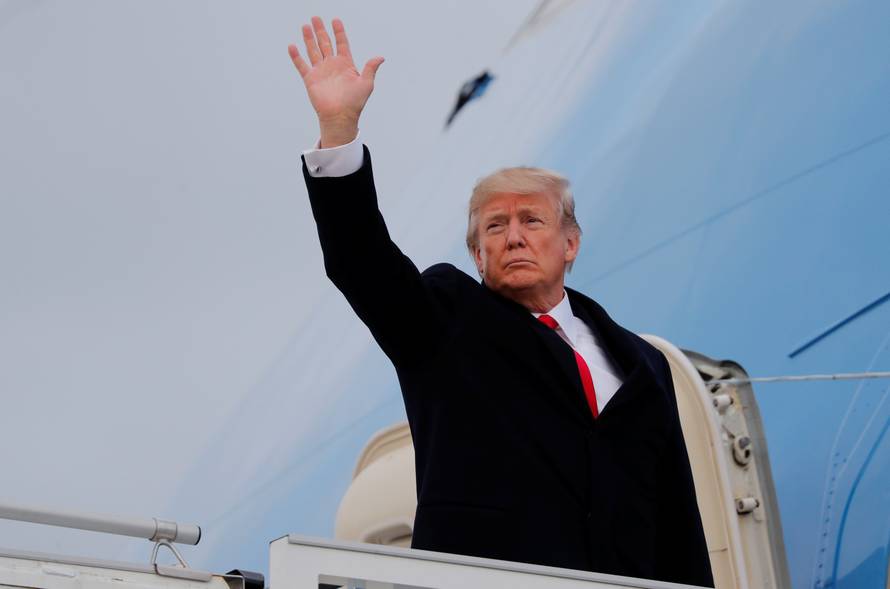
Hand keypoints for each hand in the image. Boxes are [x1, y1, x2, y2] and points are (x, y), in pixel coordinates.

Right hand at [288, 17, 383, 147]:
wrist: (340, 116)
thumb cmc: (355, 103)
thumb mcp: (366, 84)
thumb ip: (370, 68)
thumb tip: (381, 57)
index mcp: (346, 64)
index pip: (342, 43)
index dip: (339, 32)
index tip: (336, 21)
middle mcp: (332, 66)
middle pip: (325, 43)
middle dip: (321, 30)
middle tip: (316, 18)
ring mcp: (321, 71)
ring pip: (313, 50)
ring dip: (309, 38)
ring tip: (306, 26)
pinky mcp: (310, 79)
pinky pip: (302, 65)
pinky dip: (296, 56)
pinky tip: (292, 46)